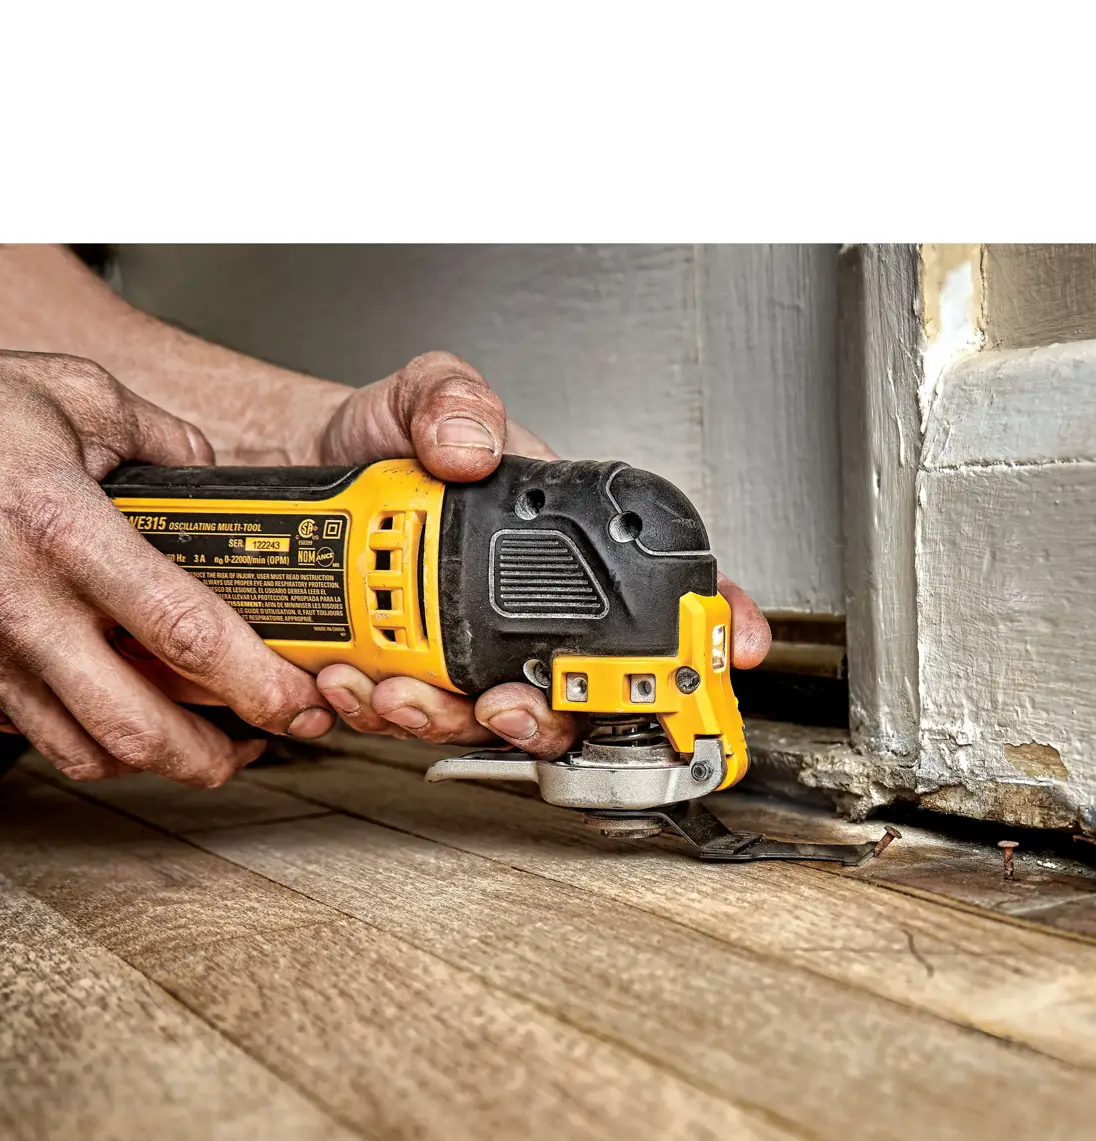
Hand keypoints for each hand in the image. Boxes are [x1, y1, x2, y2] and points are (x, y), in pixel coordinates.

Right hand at [0, 352, 334, 783]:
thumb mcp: (75, 396)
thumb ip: (163, 440)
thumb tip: (214, 478)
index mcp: (64, 532)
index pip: (185, 633)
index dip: (257, 682)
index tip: (300, 698)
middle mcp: (24, 604)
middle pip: (139, 727)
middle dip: (216, 756)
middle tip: (265, 742)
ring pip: (88, 751)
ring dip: (161, 761)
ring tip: (209, 743)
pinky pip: (42, 736)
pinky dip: (98, 745)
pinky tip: (134, 718)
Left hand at [310, 352, 769, 754]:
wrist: (299, 472)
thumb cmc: (381, 441)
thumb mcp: (419, 395)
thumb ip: (450, 400)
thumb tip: (469, 444)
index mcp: (554, 550)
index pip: (650, 595)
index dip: (705, 631)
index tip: (733, 649)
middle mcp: (520, 613)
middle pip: (578, 696)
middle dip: (550, 717)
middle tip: (510, 703)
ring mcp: (466, 655)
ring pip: (490, 725)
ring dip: (444, 720)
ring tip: (398, 688)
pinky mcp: (406, 680)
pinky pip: (410, 722)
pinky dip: (379, 712)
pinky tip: (348, 676)